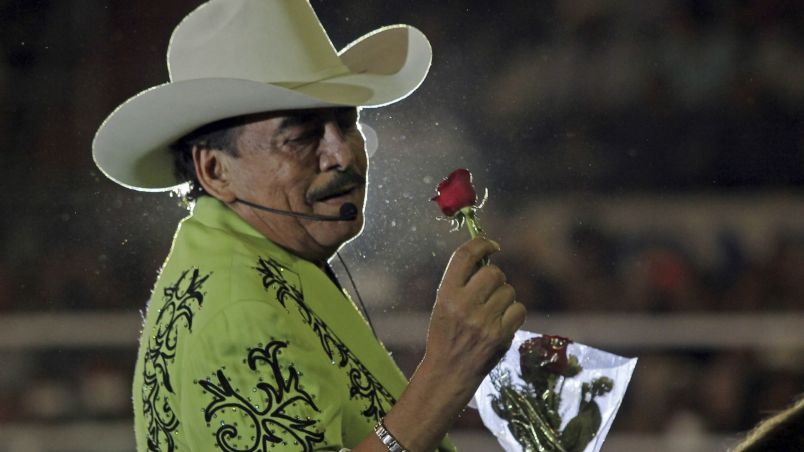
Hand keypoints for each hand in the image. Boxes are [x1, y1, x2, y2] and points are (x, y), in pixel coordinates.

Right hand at [423, 237, 526, 387]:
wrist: (449, 372)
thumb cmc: (445, 334)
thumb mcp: (442, 304)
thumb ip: (461, 281)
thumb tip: (486, 257)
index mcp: (446, 294)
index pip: (465, 255)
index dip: (481, 244)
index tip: (491, 246)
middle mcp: (465, 305)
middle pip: (494, 272)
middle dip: (495, 276)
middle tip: (488, 289)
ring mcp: (485, 321)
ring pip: (509, 290)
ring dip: (504, 296)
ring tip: (491, 311)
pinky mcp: (501, 335)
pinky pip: (519, 309)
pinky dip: (513, 312)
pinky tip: (501, 322)